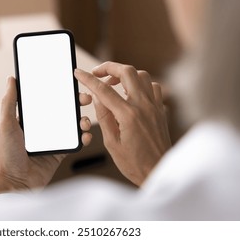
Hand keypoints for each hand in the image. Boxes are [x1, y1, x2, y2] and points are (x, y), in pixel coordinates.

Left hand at [0, 76, 92, 194]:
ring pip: (73, 123)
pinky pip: (76, 141)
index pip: (48, 98)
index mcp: (31, 117)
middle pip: (64, 109)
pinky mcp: (61, 151)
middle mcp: (44, 126)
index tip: (71, 82)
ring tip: (85, 122)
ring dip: (83, 119)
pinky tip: (86, 136)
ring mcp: (54, 138)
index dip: (60, 90)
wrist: (18, 182)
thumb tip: (11, 79)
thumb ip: (9, 102)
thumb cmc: (7, 154)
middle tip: (85, 98)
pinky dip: (84, 137)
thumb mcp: (7, 124)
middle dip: (77, 102)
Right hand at [74, 62, 170, 185]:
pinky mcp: (161, 110)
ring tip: (113, 83)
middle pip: (127, 72)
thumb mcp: (111, 143)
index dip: (88, 79)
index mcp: (128, 115)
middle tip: (97, 73)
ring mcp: (154, 106)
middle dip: (109, 67)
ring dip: (125, 74)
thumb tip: (98, 98)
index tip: (79, 73)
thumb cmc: (135, 164)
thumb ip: (104, 117)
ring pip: (142, 75)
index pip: (104, 90)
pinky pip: (153, 87)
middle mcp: (144, 106)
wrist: (159, 172)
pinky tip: (131, 93)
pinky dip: (140, 84)